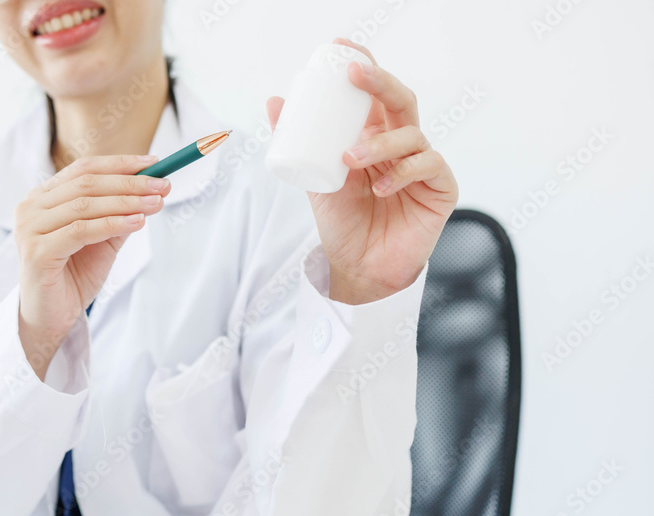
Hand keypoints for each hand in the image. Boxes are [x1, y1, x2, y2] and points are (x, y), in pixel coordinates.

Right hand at [14, 155, 169, 378]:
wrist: (51, 317)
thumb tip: (151, 190)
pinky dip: (112, 224)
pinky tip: (137, 223)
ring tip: (156, 204)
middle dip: (129, 182)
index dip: (120, 164)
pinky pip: (81, 231)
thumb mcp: (102, 240)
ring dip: (126, 202)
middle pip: (86, 184)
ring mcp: (29, 228)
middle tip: (163, 184)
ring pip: (85, 205)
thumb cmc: (73, 277)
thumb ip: (119, 214)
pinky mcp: (35, 252)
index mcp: (43, 197)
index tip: (155, 163)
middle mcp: (30, 207)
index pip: (84, 169)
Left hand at [267, 38, 458, 304]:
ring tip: (350, 160)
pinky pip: (428, 165)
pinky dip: (403, 172)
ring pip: (411, 134)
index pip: (374, 94)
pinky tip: (381, 187)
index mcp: (374, 136)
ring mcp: (423, 164)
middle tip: (355, 74)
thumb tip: (274, 101)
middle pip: (400, 100)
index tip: (341, 48)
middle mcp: (401, 145)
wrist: (358, 267)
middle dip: (379, 81)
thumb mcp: (313, 178)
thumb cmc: (342, 223)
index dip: (365, 66)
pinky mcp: (440, 188)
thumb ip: (298, 142)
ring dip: (379, 143)